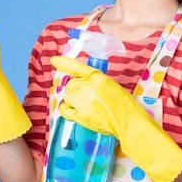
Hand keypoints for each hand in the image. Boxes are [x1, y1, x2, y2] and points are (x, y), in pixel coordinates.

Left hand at [51, 55, 181, 181]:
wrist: (127, 121)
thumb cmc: (123, 104)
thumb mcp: (110, 85)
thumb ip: (95, 81)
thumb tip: (81, 83)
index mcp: (97, 77)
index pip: (77, 67)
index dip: (64, 63)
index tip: (54, 60)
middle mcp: (87, 87)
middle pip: (71, 84)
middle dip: (77, 90)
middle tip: (89, 98)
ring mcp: (82, 102)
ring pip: (68, 96)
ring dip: (74, 100)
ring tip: (88, 106)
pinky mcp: (79, 115)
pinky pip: (64, 109)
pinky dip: (67, 109)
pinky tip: (76, 111)